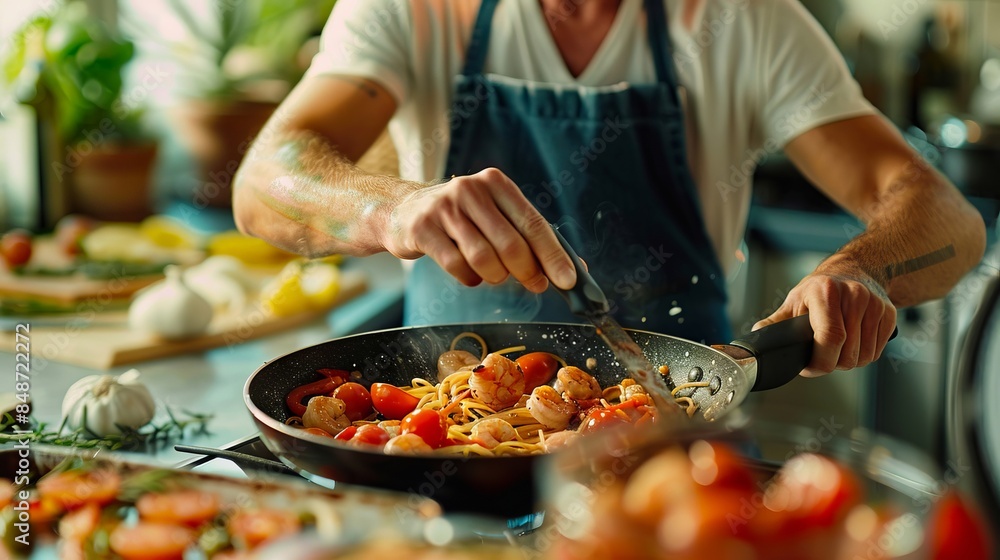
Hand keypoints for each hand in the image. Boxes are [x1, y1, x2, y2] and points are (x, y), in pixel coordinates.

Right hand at [383, 167, 576, 292]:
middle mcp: (471, 190)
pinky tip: (469, 273)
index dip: (553, 255)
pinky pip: (457, 267)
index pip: (533, 223)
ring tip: (494, 274)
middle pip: (512, 244)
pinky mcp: (423, 229)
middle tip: (534, 284)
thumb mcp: (496, 217)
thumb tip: (573, 271)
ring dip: (495, 276)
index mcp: (496, 184)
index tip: (568, 281)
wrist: (404, 212)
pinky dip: (470, 279)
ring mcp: (445, 208)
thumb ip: (531, 239)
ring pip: (485, 259)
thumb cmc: (463, 220)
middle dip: (528, 272)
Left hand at [753, 261, 895, 376]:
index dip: (819, 362)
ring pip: (863, 357)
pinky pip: (876, 352)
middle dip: (830, 364)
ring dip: (847, 361)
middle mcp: (854, 295)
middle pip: (847, 355)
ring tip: (835, 348)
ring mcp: (875, 304)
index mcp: (825, 292)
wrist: (852, 271)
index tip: (809, 367)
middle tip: (820, 356)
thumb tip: (755, 338)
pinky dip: (862, 355)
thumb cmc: (819, 290)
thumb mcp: (793, 301)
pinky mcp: (890, 314)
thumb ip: (774, 324)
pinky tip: (851, 343)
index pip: (830, 338)